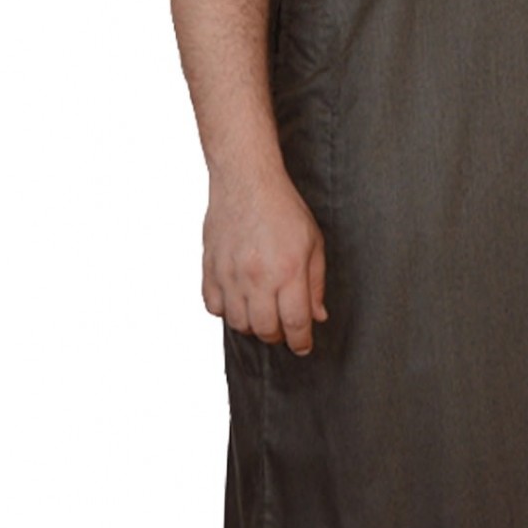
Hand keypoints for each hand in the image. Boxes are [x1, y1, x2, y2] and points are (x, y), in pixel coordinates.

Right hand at [202, 169, 327, 354]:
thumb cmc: (283, 208)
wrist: (245, 180)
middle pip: (265, 329)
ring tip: (261, 314)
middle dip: (278, 336)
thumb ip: (316, 283)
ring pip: (238, 323)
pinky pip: (213, 306)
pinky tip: (238, 300)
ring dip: (252, 326)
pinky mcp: (210, 268)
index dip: (301, 342)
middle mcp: (257, 277)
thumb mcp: (313, 242)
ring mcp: (230, 274)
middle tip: (284, 328)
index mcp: (288, 271)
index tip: (303, 347)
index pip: (295, 323)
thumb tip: (317, 316)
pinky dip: (226, 311)